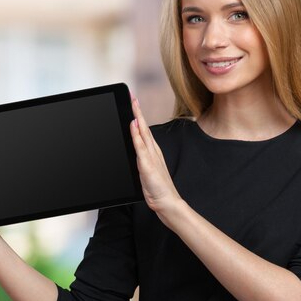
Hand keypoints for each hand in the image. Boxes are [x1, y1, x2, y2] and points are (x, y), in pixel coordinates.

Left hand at [130, 97, 181, 215]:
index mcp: (152, 152)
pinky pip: (140, 147)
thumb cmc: (157, 188)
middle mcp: (153, 151)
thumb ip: (141, 157)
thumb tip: (135, 145)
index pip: (144, 130)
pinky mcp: (147, 165)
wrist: (167, 202)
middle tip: (133, 97)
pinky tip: (133, 126)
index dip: (139, 116)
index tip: (134, 103)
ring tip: (133, 105)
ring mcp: (151, 157)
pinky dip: (137, 135)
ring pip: (143, 133)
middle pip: (144, 127)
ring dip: (138, 118)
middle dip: (138, 112)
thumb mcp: (146, 170)